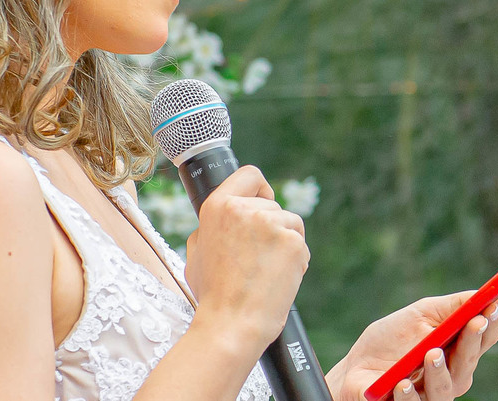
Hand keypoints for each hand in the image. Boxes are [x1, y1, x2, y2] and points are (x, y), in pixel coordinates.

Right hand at [183, 166, 309, 351]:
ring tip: (264, 271)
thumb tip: (229, 213)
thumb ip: (213, 226)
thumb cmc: (214, 293)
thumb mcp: (197, 251)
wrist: (231, 323)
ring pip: (290, 224)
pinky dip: (295, 261)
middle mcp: (245, 208)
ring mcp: (272, 223)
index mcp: (218, 206)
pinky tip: (278, 278)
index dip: (260, 187)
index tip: (264, 198)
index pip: (249, 174)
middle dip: (271, 228)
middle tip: (255, 259)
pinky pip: (300, 245)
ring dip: (284, 244)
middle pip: (273, 205)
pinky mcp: (293, 241)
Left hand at [326, 292, 497, 400]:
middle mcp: (450, 375)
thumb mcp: (421, 314)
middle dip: (473, 342)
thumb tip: (484, 294)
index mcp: (457, 349)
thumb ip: (452, 306)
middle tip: (473, 323)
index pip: (484, 339)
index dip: (491, 323)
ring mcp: (430, 394)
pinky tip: (402, 383)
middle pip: (469, 363)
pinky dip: (410, 396)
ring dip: (441, 371)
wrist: (354, 367)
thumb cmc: (390, 340)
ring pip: (446, 389)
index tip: (492, 306)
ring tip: (432, 354)